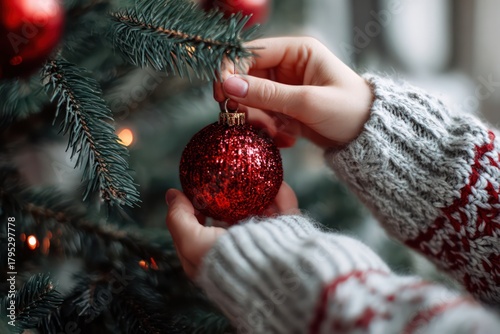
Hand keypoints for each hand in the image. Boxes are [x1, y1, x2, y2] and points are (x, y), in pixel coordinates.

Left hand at [166, 182, 298, 278]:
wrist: (269, 274)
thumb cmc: (225, 262)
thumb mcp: (191, 243)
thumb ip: (179, 218)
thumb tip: (171, 195)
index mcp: (215, 258)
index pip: (202, 229)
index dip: (197, 207)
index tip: (197, 190)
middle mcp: (239, 250)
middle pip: (232, 216)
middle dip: (229, 196)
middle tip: (224, 177)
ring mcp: (265, 242)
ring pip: (260, 210)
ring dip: (256, 192)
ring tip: (249, 174)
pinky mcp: (288, 235)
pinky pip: (285, 209)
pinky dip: (281, 194)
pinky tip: (273, 182)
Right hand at [214, 37, 372, 147]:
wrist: (369, 138)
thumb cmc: (349, 111)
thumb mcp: (308, 102)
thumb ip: (267, 94)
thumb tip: (228, 85)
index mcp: (296, 52)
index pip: (251, 53)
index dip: (231, 70)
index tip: (221, 93)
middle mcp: (287, 67)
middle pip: (247, 79)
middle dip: (245, 102)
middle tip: (245, 120)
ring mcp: (285, 89)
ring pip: (252, 101)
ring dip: (258, 120)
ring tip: (277, 134)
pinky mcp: (285, 109)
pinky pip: (263, 116)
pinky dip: (269, 129)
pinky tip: (287, 139)